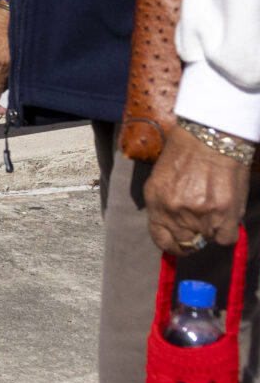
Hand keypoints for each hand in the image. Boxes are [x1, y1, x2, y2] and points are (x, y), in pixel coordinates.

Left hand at [148, 124, 251, 253]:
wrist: (210, 138)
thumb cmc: (184, 154)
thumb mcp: (160, 179)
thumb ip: (163, 205)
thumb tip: (171, 228)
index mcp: (156, 202)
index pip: (160, 240)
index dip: (171, 245)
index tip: (179, 244)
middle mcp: (175, 212)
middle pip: (185, 243)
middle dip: (192, 237)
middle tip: (200, 224)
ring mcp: (200, 214)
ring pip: (207, 239)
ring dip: (211, 229)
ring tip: (213, 208)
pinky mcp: (224, 213)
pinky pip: (227, 238)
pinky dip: (227, 230)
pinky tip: (226, 215)